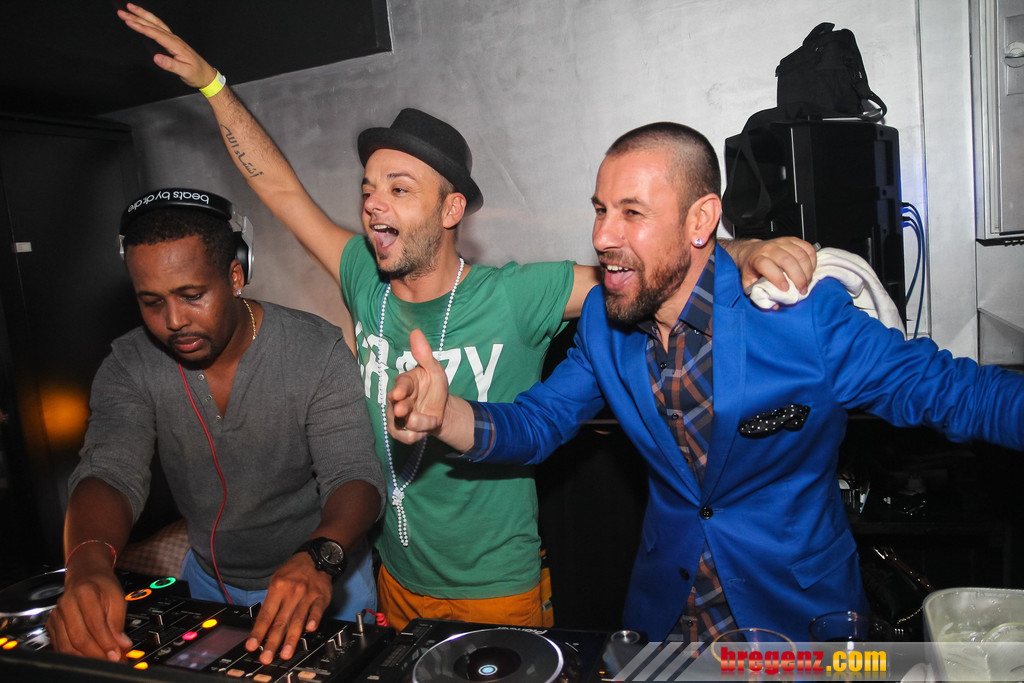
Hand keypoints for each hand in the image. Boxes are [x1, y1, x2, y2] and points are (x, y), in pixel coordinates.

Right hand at [47, 557, 131, 660]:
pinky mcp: (51, 625)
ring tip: (102, 660)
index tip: (117, 653)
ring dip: (86, 658)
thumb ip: (119, 622)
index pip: (95, 624)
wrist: (85, 575)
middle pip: (79, 638)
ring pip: (67, 646)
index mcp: (84, 592)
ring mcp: (56, 615)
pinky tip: (88, 656)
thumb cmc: (102, 585)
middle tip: (111, 660)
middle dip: (97, 654)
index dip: (106, 642)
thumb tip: (122, 644)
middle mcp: (66, 604)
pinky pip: (61, 646)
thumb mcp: (117, 597)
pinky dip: (75, 655)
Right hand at [117, 3, 217, 88]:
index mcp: (176, 45)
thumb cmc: (196, 74)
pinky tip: (143, 18)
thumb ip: (170, 65)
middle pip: (153, 25)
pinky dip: (150, 20)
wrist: (207, 75)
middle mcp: (174, 39)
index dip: (141, 27)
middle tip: (122, 11)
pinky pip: (159, 27)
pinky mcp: (173, 41)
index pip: (155, 33)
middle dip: (137, 17)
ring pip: (156, 23)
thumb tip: (156, 58)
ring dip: (142, 15)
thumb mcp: (184, 72)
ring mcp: (174, 39)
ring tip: (129, 8)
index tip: (129, 21)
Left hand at [246, 553, 332, 663]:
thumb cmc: (295, 571)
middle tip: (267, 657)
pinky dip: (313, 619)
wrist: (317, 557)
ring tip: (286, 653)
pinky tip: (310, 630)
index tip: (252, 645)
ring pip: (298, 620)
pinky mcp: (321, 597)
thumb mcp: (277, 580)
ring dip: (291, 638)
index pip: (266, 615)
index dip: (258, 632)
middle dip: (273, 642)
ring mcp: (307, 595)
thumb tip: (262, 624)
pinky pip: (317, 610)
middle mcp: (292, 592)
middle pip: (280, 621)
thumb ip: (271, 601)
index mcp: (278, 588)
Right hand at [387, 329, 449, 443]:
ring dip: (413, 424)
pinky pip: (403, 436)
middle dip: (400, 408)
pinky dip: (414, 436)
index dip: (399, 389)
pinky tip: (425, 432)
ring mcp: (398, 415)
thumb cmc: (436, 387)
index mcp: (406, 382)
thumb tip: (416, 332)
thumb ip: (425, 354)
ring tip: (428, 422)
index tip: (399, 393)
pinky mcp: (400, 430)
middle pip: (396, 404)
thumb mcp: (435, 370)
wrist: (443, 410)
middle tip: (403, 410)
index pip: (401, 384)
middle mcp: (398, 399)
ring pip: (399, 422)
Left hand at [737, 236, 816, 292]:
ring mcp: (782, 242)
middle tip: (802, 290)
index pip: (767, 265)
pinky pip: (807, 248)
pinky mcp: (793, 240)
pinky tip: (810, 270)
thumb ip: (759, 294)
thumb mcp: (749, 283)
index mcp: (757, 259)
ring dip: (807, 271)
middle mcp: (769, 248)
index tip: (785, 289)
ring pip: (800, 254)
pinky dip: (812, 260)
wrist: (751, 251)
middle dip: (798, 277)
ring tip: (807, 282)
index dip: (777, 278)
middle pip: (787, 260)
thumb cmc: (752, 268)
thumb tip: (774, 305)